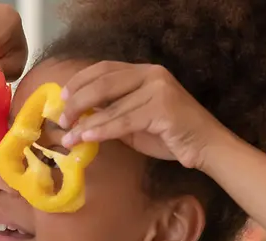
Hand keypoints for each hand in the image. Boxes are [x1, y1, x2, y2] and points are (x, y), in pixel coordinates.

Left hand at [57, 61, 238, 169]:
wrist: (205, 146)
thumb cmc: (169, 134)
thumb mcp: (134, 119)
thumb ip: (111, 111)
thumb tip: (77, 115)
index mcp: (144, 71)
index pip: (104, 69)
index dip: (79, 82)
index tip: (62, 97)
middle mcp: (152, 74)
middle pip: (102, 83)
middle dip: (77, 102)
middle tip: (61, 119)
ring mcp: (158, 90)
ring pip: (110, 105)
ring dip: (84, 123)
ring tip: (67, 137)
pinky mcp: (162, 109)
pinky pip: (122, 121)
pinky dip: (100, 130)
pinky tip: (85, 138)